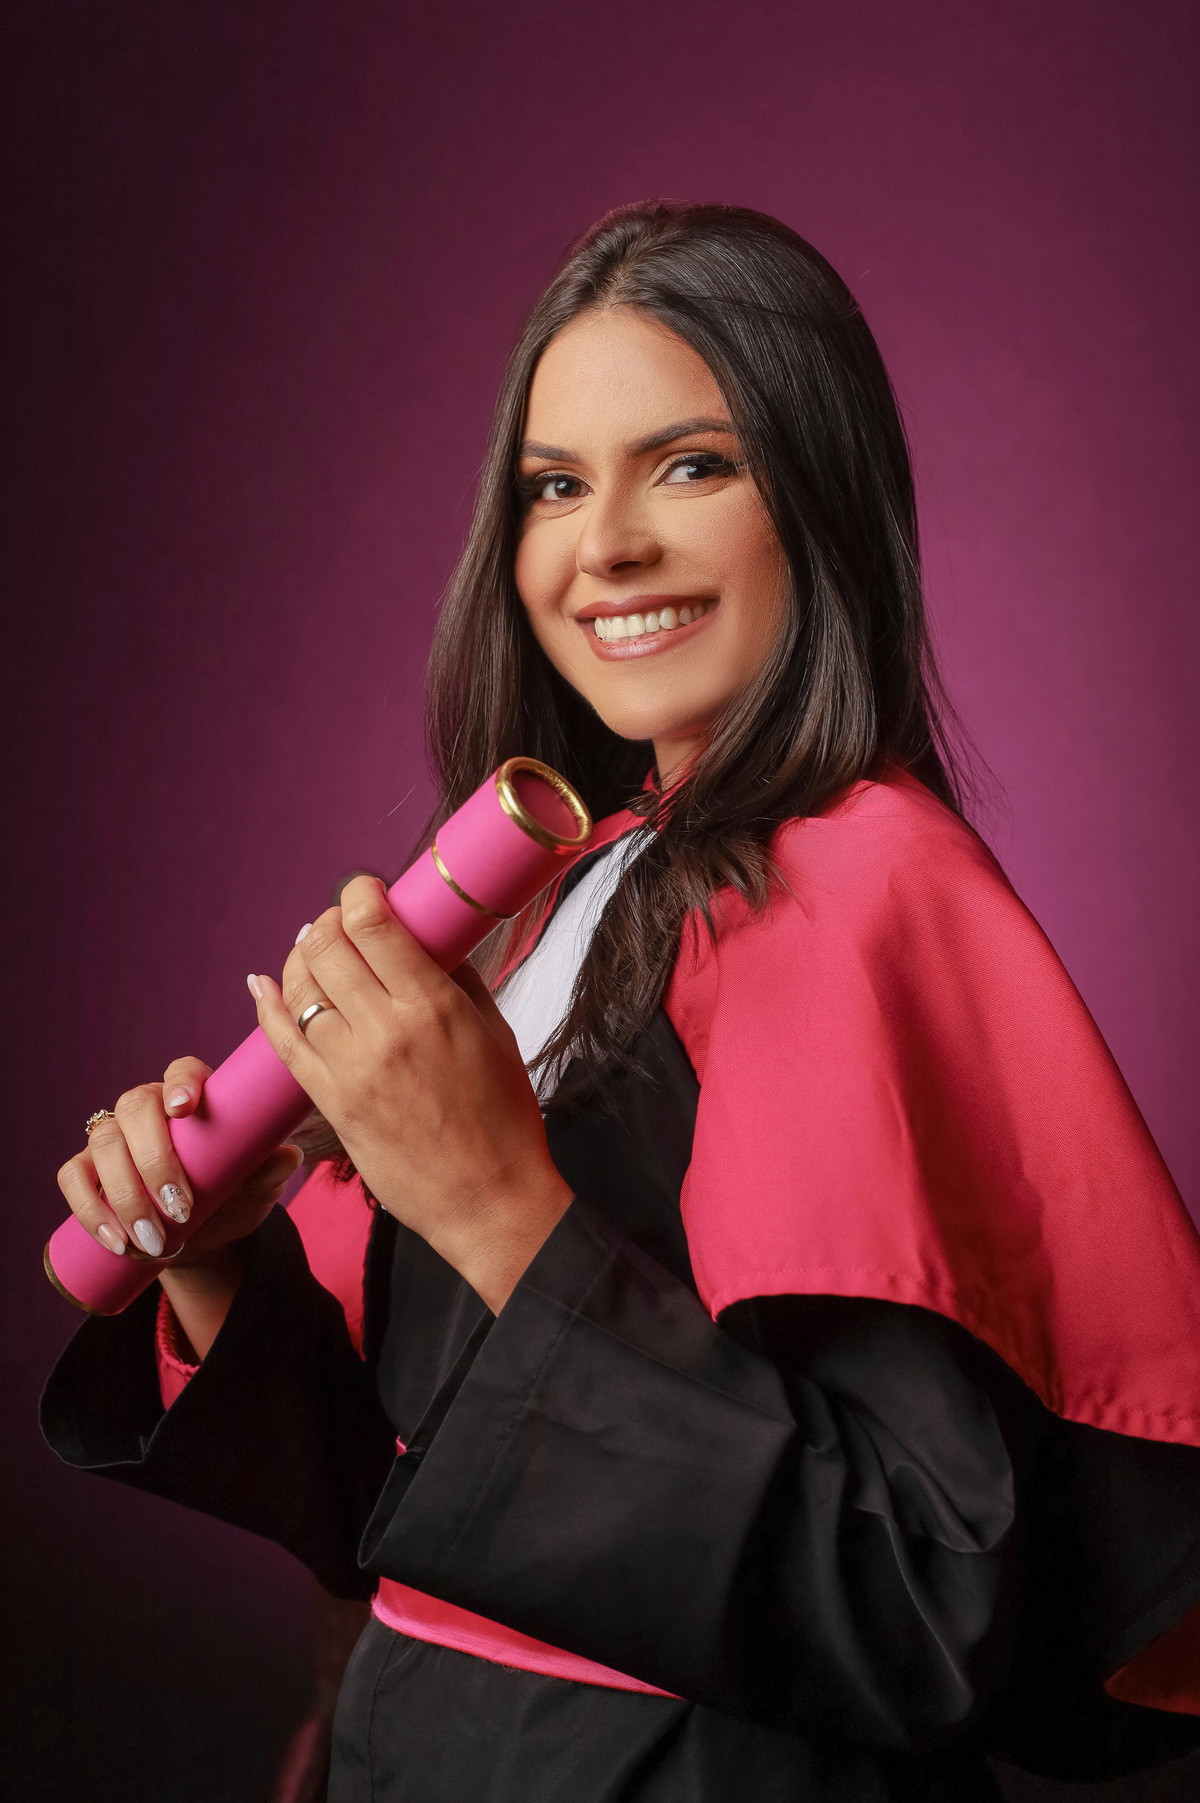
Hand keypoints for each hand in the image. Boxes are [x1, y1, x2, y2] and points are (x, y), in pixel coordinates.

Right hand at [57, 1059, 302, 1355]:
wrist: (200, 1239)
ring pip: (104, 1144)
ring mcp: (112, 1137)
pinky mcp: (86, 1171)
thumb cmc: (231, 1199)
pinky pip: (73, 1178)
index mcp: (192, 1097)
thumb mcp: (257, 1189)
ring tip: (155, 1242)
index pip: (183, 1070)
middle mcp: (146, 1108)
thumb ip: (270, 1172)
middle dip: (155, 1161)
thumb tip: (289, 1156)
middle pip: (135, 1108)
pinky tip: (116, 1241)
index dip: (180, 1082)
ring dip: (126, 1196)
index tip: (184, 1109)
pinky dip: (90, 1209)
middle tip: (181, 1210)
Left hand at [251, 876, 571, 1312]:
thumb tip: (430, 941)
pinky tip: (262, 986)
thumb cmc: (504, 1118)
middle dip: (328, 922)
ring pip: (300, 989)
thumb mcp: (496, 1034)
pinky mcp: (330, 1104)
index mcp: (434, 1006)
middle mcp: (386, 1031)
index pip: (374, 925)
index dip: (358, 893)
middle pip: (328, 949)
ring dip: (299, 958)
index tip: (362, 888)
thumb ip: (459, 980)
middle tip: (338, 920)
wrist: (489, 1198)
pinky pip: (283, 1043)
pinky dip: (267, 1007)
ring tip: (310, 949)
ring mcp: (351, 1069)